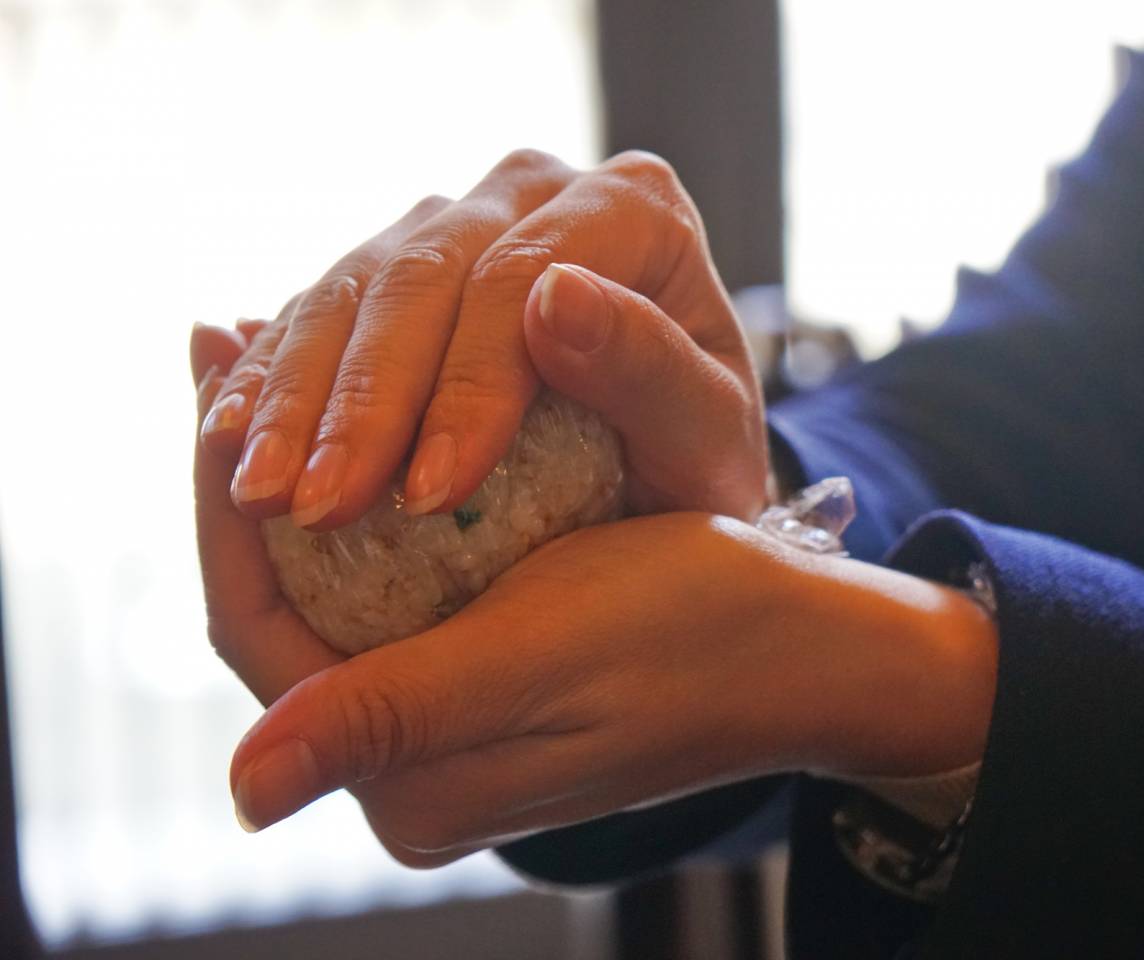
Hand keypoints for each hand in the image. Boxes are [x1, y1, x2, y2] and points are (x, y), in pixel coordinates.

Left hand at [194, 353, 995, 863]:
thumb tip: (242, 794)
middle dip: (254, 467)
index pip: (259, 629)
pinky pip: (388, 576)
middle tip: (233, 335)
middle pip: (285, 603)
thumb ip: (391, 716)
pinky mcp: (482, 678)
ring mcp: (446, 724)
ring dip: (304, 463)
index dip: (222, 499)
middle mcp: (410, 766)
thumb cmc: (692, 633)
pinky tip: (366, 408)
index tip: (219, 368)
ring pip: (331, 580)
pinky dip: (366, 486)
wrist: (806, 646)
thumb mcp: (536, 656)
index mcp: (407, 783)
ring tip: (284, 348)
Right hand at [199, 150, 768, 530]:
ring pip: (353, 286)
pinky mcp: (397, 260)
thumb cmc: (698, 454)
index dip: (465, 387)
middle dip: (361, 403)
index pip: (521, 280)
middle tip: (313, 507)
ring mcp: (459, 216)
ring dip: (294, 396)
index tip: (428, 493)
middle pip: (422, 276)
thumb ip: (651, 369)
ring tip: (257, 494)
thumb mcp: (709, 436)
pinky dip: (271, 378)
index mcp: (631, 208)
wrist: (668, 454)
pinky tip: (232, 443)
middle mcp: (534, 191)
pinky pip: (318, 307)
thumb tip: (554, 296)